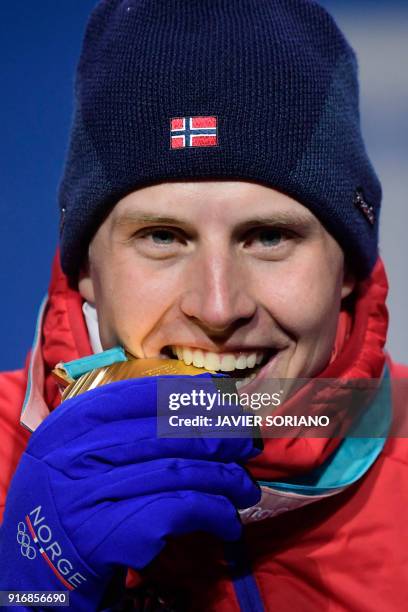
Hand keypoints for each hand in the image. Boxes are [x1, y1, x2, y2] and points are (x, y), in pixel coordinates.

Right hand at [0, 376, 260, 609]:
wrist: (34, 557)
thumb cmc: (72, 490)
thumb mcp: (82, 443)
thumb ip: (129, 418)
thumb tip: (204, 395)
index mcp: (76, 420)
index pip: (148, 394)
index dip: (196, 397)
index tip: (229, 404)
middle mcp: (79, 451)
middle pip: (170, 434)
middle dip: (221, 437)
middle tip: (248, 445)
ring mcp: (92, 493)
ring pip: (181, 473)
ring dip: (225, 480)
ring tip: (245, 488)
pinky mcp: (109, 535)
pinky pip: (178, 513)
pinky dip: (213, 514)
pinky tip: (228, 521)